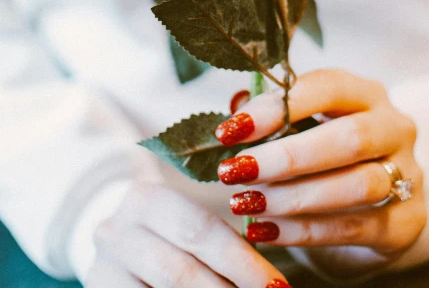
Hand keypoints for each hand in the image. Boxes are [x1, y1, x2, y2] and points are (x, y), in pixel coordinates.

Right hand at [86, 181, 290, 287]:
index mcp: (146, 199)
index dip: (243, 263)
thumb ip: (222, 243)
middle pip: (180, 271)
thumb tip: (273, 281)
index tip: (278, 286)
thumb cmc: (170, 233)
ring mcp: (101, 269)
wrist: (117, 245)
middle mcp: (116, 231)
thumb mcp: (189, 224)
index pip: (202, 230)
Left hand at [215, 69, 426, 277]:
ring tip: (247, 203)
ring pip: (358, 184)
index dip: (279, 107)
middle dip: (288, 157)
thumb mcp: (306, 124)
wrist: (381, 200)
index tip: (233, 129)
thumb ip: (273, 114)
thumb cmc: (330, 151)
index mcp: (366, 93)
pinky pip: (355, 227)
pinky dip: (304, 231)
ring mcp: (408, 174)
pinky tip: (264, 230)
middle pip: (351, 137)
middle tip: (236, 170)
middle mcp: (393, 127)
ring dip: (295, 197)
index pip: (328, 87)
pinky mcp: (407, 221)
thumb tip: (236, 108)